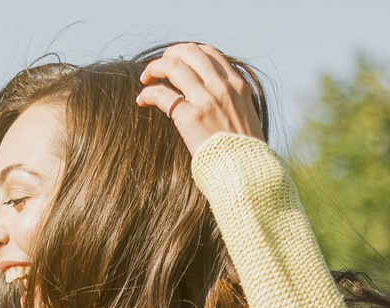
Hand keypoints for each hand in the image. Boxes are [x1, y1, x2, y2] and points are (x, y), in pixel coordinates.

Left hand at [136, 43, 260, 156]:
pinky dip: (148, 93)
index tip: (177, 62)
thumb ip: (231, 104)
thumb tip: (216, 105)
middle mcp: (222, 86)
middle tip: (158, 67)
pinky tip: (142, 101)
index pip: (209, 53)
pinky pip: (161, 94)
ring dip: (154, 68)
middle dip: (169, 54)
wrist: (247, 172)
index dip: (188, 52)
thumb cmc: (245, 153)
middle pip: (189, 52)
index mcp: (237, 85)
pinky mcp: (190, 116)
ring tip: (145, 78)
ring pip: (173, 66)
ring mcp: (206, 99)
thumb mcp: (245, 117)